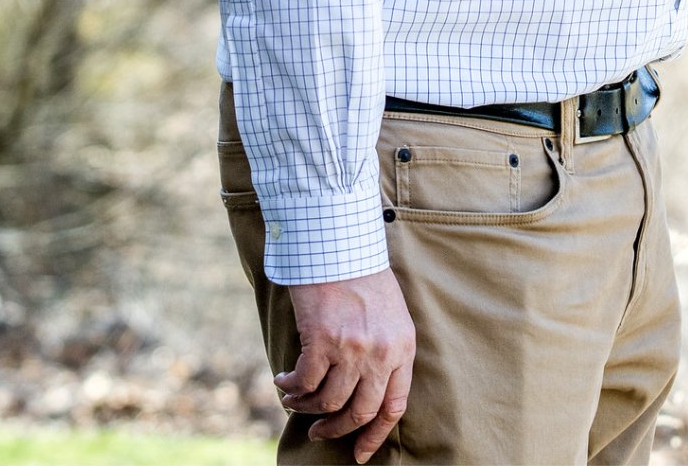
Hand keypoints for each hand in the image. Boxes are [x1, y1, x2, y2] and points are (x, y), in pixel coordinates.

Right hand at [276, 268, 414, 461]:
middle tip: (318, 432)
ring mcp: (353, 349)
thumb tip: (363, 389)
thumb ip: (385, 351)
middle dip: (335, 429)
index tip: (359, 452)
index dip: (374, 435)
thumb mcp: (390, 315)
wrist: (340, 242)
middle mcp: (382, 353)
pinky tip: (283, 381)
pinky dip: (291, 388)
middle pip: (360, 412)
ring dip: (306, 407)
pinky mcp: (323, 341)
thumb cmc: (363, 276)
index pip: (394, 407)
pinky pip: (305, 382)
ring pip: (328, 402)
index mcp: (403, 349)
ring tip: (293, 400)